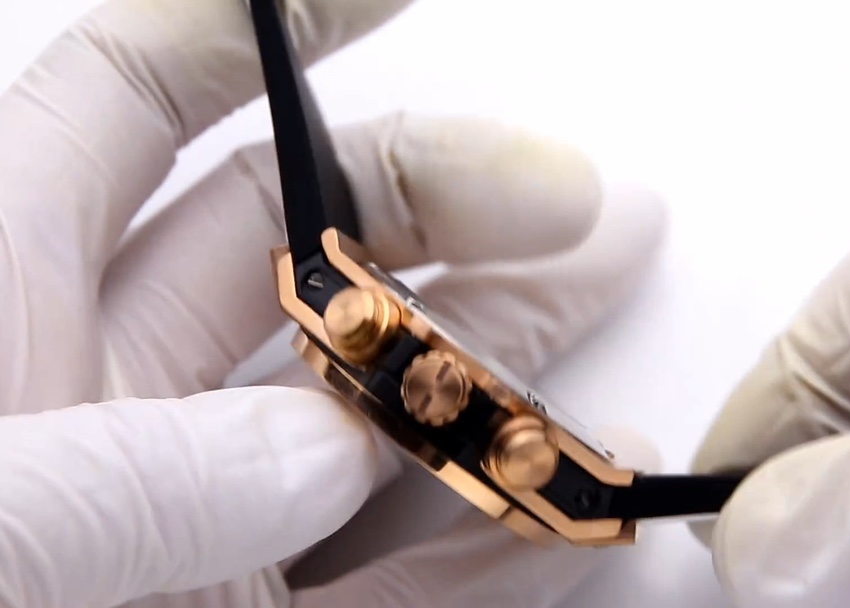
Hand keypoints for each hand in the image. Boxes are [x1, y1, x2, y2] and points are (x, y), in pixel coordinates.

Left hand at [0, 1, 666, 606]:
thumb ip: (112, 484)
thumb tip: (316, 452)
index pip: (135, 103)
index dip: (268, 29)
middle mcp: (105, 401)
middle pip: (306, 247)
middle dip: (448, 197)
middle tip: (579, 197)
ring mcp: (190, 526)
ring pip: (377, 416)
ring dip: (508, 368)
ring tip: (617, 314)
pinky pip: (390, 588)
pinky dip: (493, 557)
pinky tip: (585, 512)